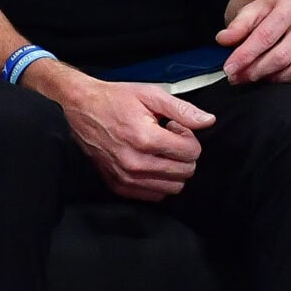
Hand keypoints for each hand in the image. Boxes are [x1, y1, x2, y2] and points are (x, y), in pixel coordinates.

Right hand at [40, 67, 211, 199]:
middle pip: (185, 172)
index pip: (192, 153)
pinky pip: (153, 195)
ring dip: (172, 169)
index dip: (189, 137)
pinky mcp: (117, 184)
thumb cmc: (116, 99)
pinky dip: (158, 181)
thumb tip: (208, 121)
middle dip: (183, 154)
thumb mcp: (151, 95)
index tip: (175, 127)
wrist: (81, 107)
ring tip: (158, 149)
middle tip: (168, 137)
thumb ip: (182, 110)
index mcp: (146, 139)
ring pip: (172, 187)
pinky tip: (149, 162)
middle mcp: (135, 163)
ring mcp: (125, 177)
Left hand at [218, 0, 290, 84]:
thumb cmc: (278, 9)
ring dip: (273, 79)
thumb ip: (239, 24)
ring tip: (257, 78)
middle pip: (282, 56)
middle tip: (238, 78)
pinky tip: (279, 78)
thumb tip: (224, 40)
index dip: (245, 55)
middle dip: (255, 71)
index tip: (229, 69)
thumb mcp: (256, 9)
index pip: (266, 35)